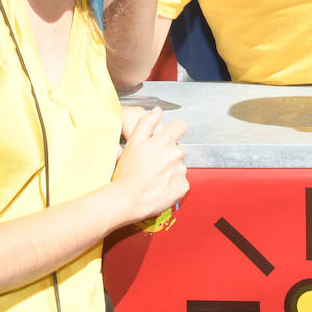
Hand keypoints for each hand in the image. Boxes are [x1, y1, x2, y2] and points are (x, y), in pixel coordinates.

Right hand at [111, 108, 188, 222]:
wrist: (128, 199)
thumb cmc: (127, 172)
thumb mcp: (133, 143)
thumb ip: (147, 123)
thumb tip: (157, 111)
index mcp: (165, 141)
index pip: (180, 126)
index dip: (174, 129)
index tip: (168, 136)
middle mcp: (177, 154)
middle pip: (176, 149)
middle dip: (167, 154)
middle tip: (151, 164)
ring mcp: (181, 171)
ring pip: (178, 166)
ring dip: (170, 170)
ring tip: (153, 178)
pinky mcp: (183, 187)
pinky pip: (181, 182)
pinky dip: (172, 184)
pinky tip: (159, 187)